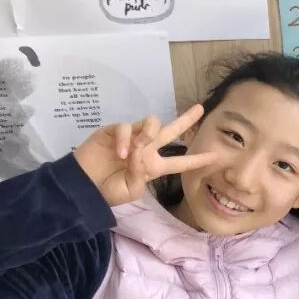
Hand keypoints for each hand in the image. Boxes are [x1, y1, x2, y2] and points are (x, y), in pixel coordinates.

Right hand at [73, 105, 222, 206]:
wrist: (82, 186)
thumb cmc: (107, 190)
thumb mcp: (130, 190)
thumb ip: (140, 174)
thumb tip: (141, 152)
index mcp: (153, 166)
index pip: (180, 162)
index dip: (197, 160)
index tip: (216, 156)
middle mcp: (145, 149)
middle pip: (171, 130)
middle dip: (186, 119)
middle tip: (200, 108)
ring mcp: (131, 138)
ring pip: (151, 123)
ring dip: (148, 134)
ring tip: (137, 149)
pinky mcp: (113, 131)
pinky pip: (126, 127)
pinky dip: (125, 139)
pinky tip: (120, 152)